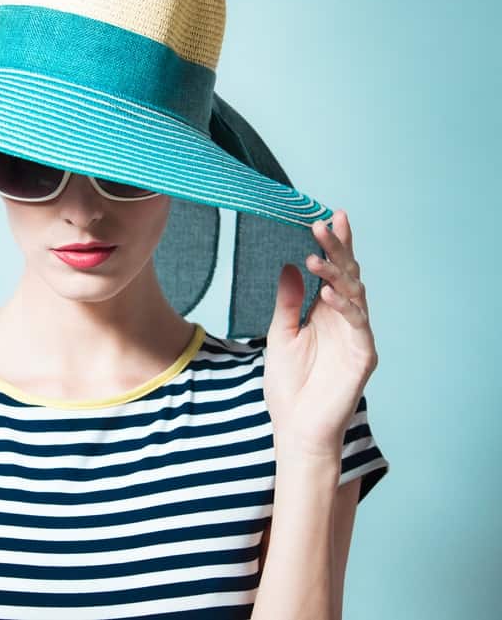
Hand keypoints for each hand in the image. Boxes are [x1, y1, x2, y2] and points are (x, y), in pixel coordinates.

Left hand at [262, 209, 378, 456]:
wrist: (295, 426)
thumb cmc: (288, 385)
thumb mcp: (280, 335)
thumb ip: (287, 302)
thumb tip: (290, 265)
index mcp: (326, 312)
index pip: (333, 271)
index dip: (334, 245)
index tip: (327, 217)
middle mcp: (345, 319)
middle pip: (348, 275)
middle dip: (337, 248)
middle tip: (323, 223)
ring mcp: (357, 335)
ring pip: (354, 294)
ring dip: (336, 272)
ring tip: (316, 254)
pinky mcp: (363, 354)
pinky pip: (357, 324)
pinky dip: (343, 306)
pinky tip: (327, 292)